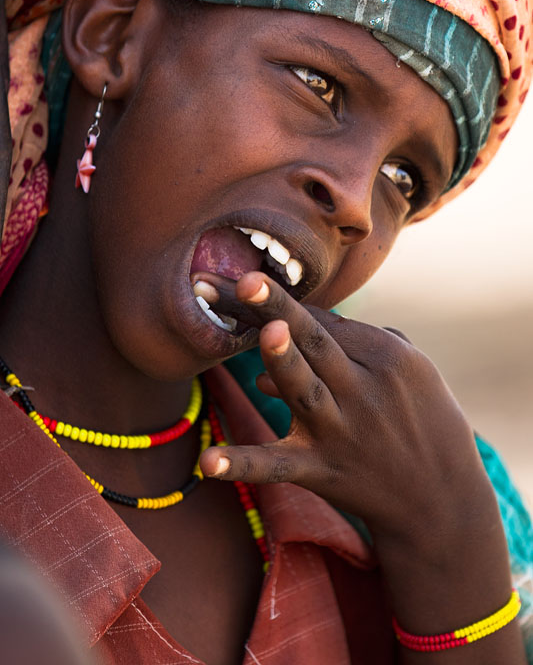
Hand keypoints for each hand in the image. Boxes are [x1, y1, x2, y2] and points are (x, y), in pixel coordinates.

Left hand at [199, 271, 484, 540]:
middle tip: (246, 280)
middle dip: (279, 309)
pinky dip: (244, 463)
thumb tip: (289, 339)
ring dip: (284, 361)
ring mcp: (340, 431)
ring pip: (306, 390)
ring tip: (265, 332)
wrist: (442, 499)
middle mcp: (364, 390)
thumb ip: (355, 346)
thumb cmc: (420, 420)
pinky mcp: (321, 470)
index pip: (326, 323)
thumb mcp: (412, 372)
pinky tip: (208, 463)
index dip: (285, 302)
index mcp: (388, 358)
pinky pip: (278, 467)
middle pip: (314, 340)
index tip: (247, 281)